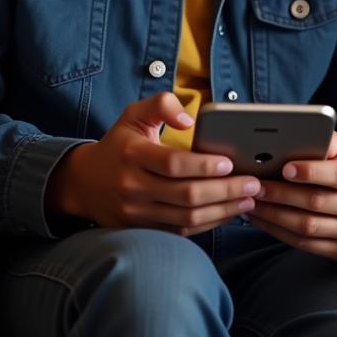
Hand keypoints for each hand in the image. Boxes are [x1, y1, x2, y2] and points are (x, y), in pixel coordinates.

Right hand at [46, 92, 261, 235]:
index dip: (204, 165)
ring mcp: (135, 213)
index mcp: (132, 154)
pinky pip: (180, 231)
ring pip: (185, 218)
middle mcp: (132, 187)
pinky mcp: (141, 230)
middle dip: (224, 190)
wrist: (82, 183)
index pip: (173, 164)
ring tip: (249, 199)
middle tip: (254, 183)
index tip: (230, 162)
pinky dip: (207, 224)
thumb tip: (189, 117)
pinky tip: (228, 213)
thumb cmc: (119, 143)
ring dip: (222, 210)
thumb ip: (162, 104)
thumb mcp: (134, 114)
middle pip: (185, 195)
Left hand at [246, 131, 336, 260]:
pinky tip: (261, 219)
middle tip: (256, 186)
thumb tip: (290, 139)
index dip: (310, 172)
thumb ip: (321, 142)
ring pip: (306, 227)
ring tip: (252, 203)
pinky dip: (277, 231)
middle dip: (281, 194)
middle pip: (316, 202)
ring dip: (274, 215)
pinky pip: (303, 244)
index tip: (284, 168)